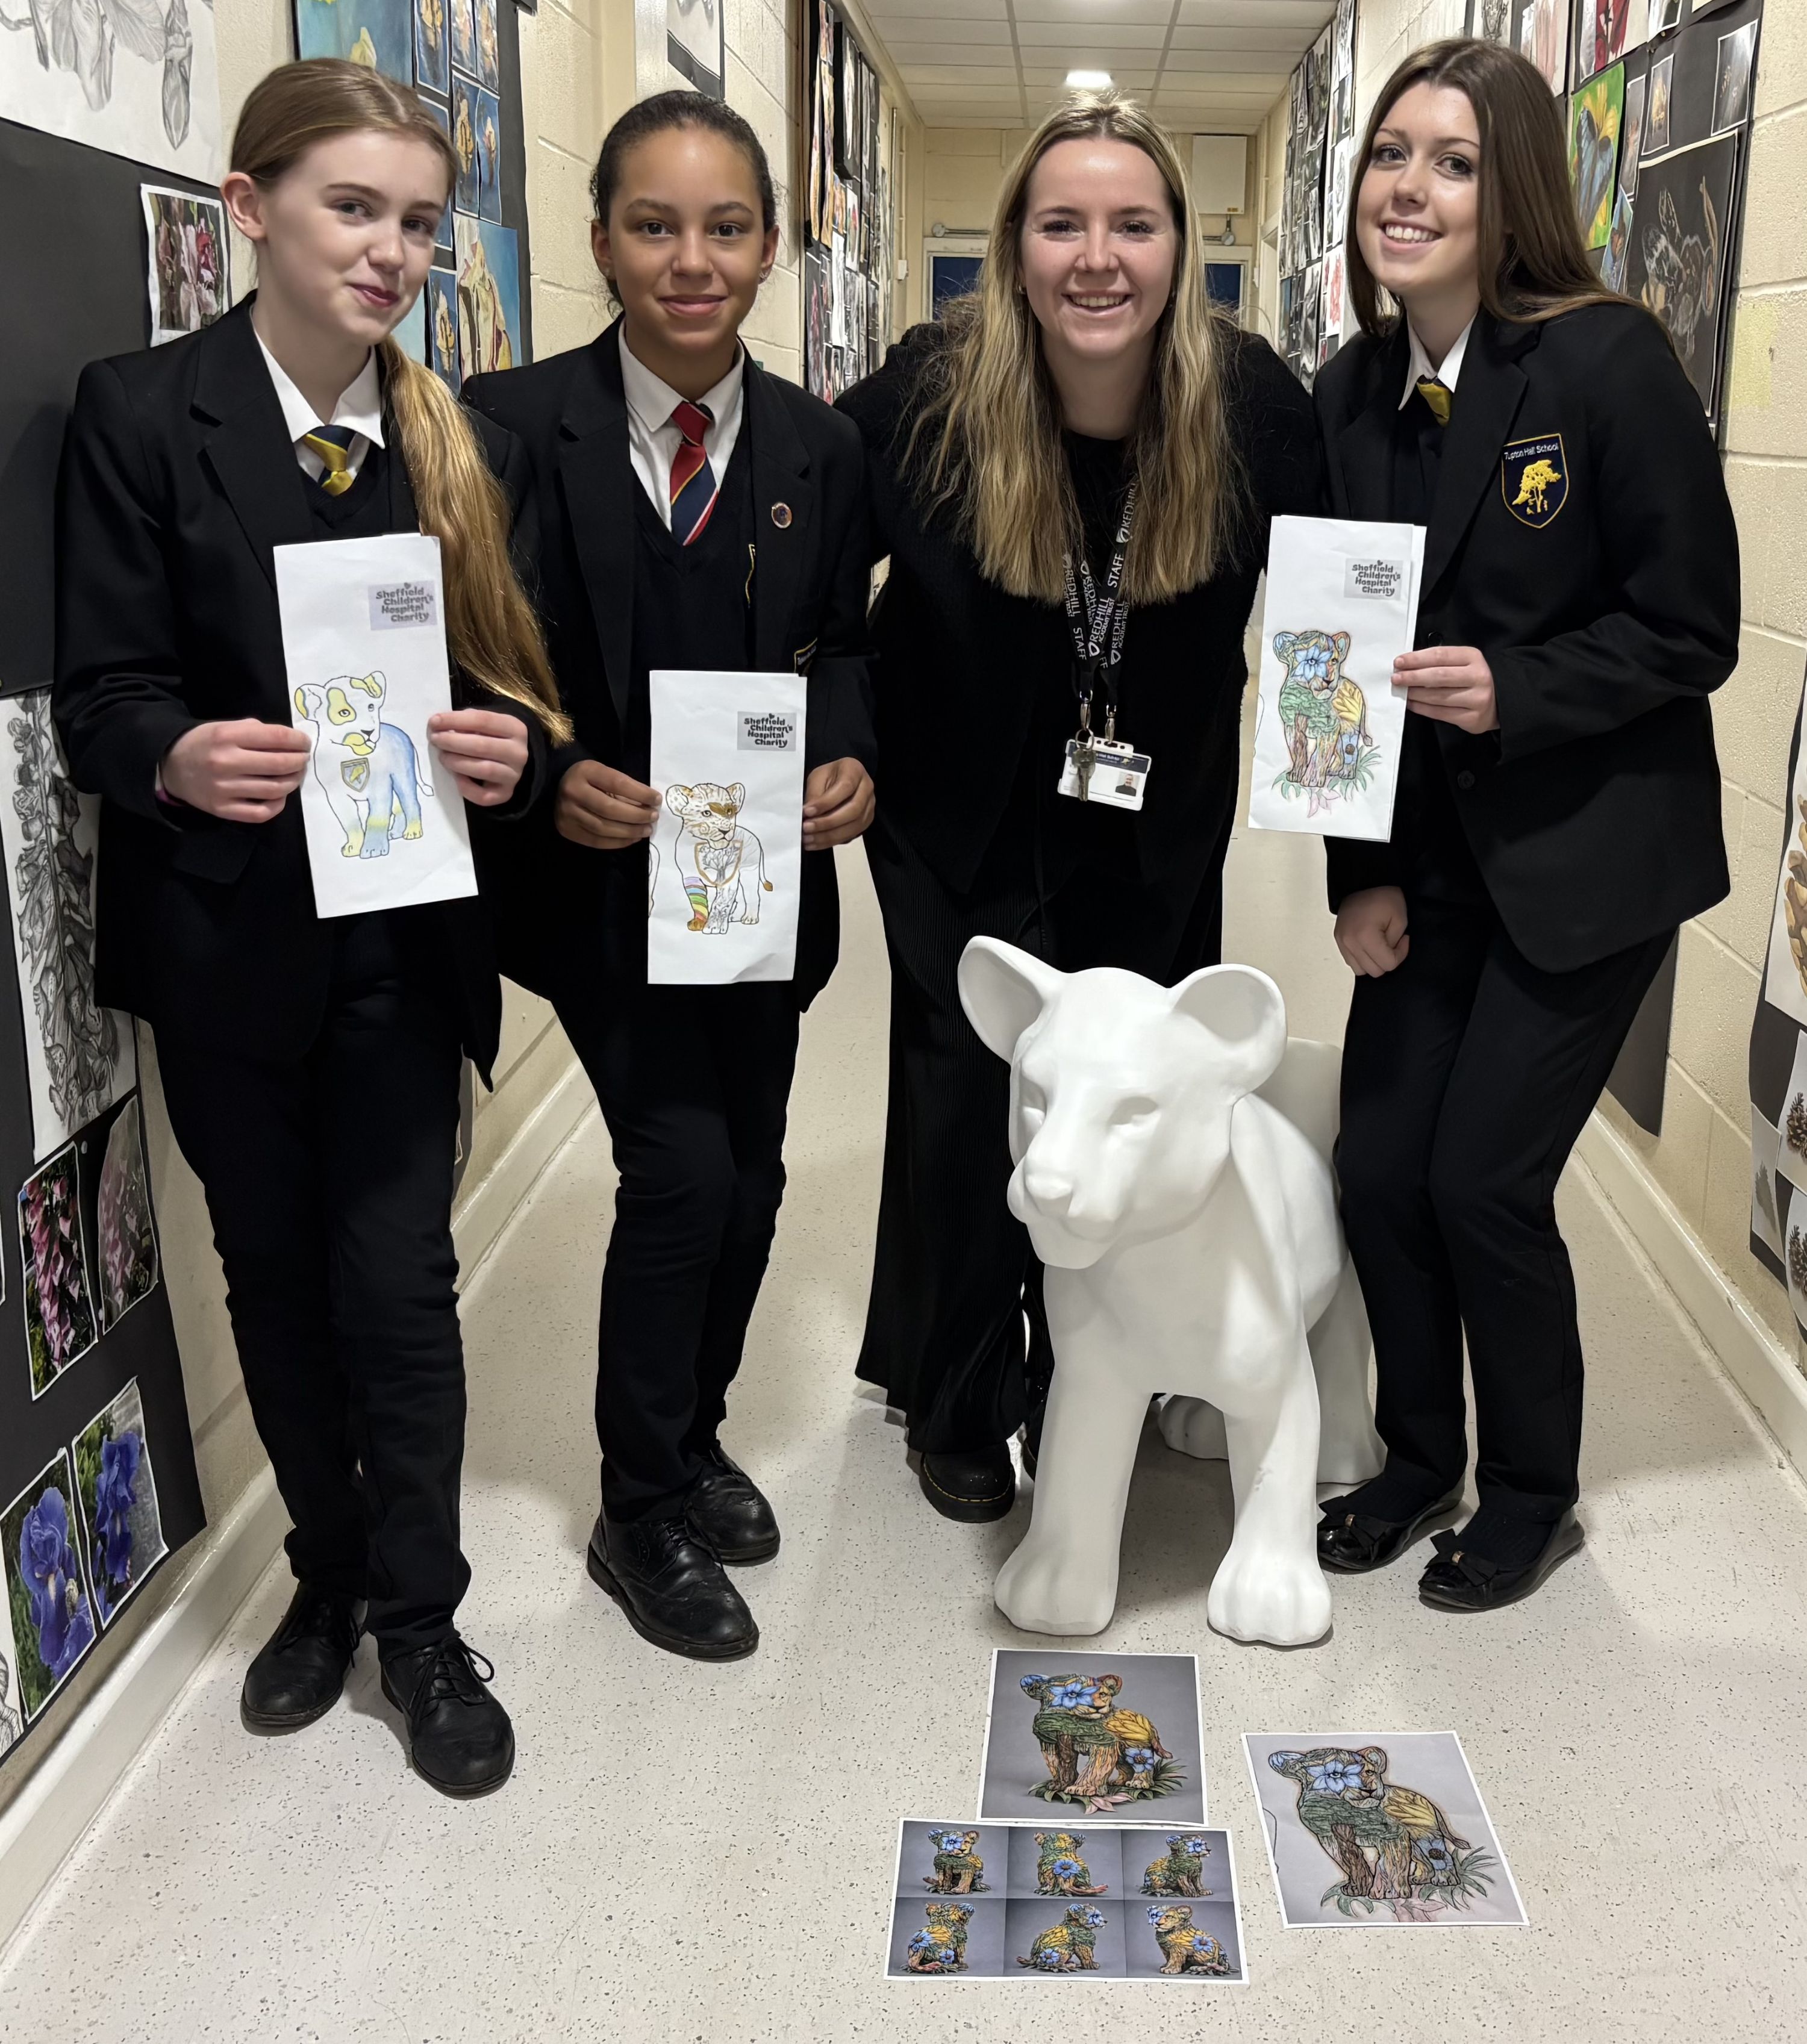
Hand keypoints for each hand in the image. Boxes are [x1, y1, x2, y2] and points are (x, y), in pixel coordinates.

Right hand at [161, 718, 311, 822]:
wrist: (170, 765)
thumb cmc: (204, 743)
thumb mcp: (224, 727)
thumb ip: (256, 731)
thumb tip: (291, 741)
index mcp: (226, 736)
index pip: (276, 737)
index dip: (298, 740)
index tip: (305, 742)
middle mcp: (225, 763)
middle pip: (279, 764)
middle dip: (299, 761)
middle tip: (303, 759)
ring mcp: (224, 789)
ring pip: (274, 789)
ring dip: (293, 782)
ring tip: (295, 775)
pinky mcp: (223, 809)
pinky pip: (261, 813)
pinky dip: (277, 805)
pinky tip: (279, 796)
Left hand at [428, 708, 527, 806]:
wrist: (509, 760)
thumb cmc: (491, 737)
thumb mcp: (484, 724)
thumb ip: (466, 722)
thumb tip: (439, 725)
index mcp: (515, 729)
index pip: (483, 721)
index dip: (456, 720)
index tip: (434, 721)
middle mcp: (518, 753)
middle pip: (482, 746)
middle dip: (453, 741)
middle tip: (435, 740)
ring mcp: (513, 775)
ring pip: (484, 769)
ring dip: (457, 762)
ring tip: (443, 757)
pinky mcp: (505, 793)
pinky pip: (484, 796)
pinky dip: (466, 788)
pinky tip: (456, 777)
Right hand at [555, 759, 661, 848]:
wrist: (558, 787)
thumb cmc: (589, 779)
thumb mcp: (604, 773)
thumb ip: (623, 786)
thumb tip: (650, 804)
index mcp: (585, 772)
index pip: (617, 784)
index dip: (640, 793)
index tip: (656, 800)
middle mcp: (572, 792)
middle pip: (609, 809)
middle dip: (636, 816)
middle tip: (653, 818)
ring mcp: (567, 813)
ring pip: (603, 828)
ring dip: (629, 831)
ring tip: (646, 830)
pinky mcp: (567, 830)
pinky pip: (596, 841)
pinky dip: (617, 842)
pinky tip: (632, 839)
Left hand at [802, 756, 874, 850]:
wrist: (839, 779)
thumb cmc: (828, 776)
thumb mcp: (817, 777)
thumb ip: (814, 795)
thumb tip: (807, 816)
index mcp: (855, 770)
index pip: (845, 787)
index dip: (826, 802)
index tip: (807, 812)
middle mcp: (867, 788)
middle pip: (853, 810)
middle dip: (828, 822)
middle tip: (806, 828)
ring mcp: (869, 806)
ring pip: (854, 826)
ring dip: (829, 835)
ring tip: (809, 838)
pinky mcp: (865, 822)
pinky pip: (851, 835)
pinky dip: (831, 841)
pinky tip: (816, 843)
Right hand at [1334, 886, 1409, 976]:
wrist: (1363, 883)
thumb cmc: (1384, 898)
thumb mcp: (1400, 919)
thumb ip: (1395, 943)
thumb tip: (1389, 954)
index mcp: (1365, 936)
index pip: (1387, 964)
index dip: (1400, 954)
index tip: (1403, 940)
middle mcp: (1349, 942)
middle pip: (1374, 971)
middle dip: (1387, 959)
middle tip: (1392, 942)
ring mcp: (1341, 942)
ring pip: (1361, 970)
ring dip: (1373, 962)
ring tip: (1380, 945)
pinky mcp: (1338, 941)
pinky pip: (1351, 962)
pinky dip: (1362, 959)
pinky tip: (1369, 945)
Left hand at [1395, 645, 1497, 732]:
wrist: (1500, 700)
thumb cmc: (1474, 678)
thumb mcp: (1464, 662)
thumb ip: (1441, 661)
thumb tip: (1409, 665)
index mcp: (1474, 657)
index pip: (1440, 655)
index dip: (1416, 659)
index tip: (1399, 661)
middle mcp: (1478, 677)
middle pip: (1438, 676)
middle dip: (1412, 677)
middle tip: (1396, 678)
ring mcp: (1477, 699)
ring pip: (1438, 696)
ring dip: (1415, 693)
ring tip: (1402, 690)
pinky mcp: (1472, 718)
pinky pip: (1441, 713)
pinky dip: (1422, 708)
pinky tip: (1412, 703)